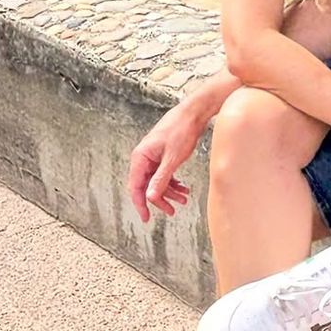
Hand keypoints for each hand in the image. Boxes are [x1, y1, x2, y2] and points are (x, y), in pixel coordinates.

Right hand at [127, 102, 206, 221]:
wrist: (194, 113)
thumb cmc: (182, 130)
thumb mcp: (172, 159)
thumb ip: (160, 179)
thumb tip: (150, 197)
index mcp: (140, 157)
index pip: (136, 187)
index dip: (140, 204)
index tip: (146, 218)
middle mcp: (144, 157)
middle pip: (147, 185)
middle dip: (160, 199)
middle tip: (171, 211)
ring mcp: (154, 155)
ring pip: (157, 180)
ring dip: (169, 191)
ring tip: (183, 199)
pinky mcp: (163, 154)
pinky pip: (164, 173)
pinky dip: (173, 181)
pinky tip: (183, 188)